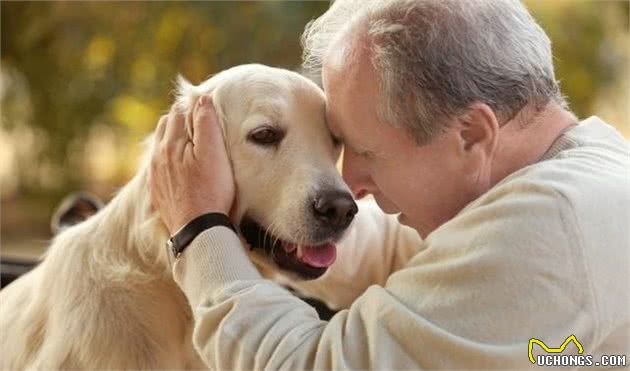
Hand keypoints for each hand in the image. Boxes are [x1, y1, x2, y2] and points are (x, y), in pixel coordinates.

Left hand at [149, 96, 234, 234]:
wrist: (198, 230)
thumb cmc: (210, 190)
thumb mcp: (214, 153)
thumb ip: (206, 123)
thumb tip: (201, 98)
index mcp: (170, 143)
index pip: (179, 112)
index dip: (193, 107)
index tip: (207, 110)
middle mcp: (157, 156)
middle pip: (167, 126)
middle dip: (182, 120)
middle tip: (202, 124)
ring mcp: (155, 175)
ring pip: (161, 146)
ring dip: (174, 139)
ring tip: (192, 143)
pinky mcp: (157, 191)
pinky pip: (159, 167)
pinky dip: (170, 159)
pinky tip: (182, 167)